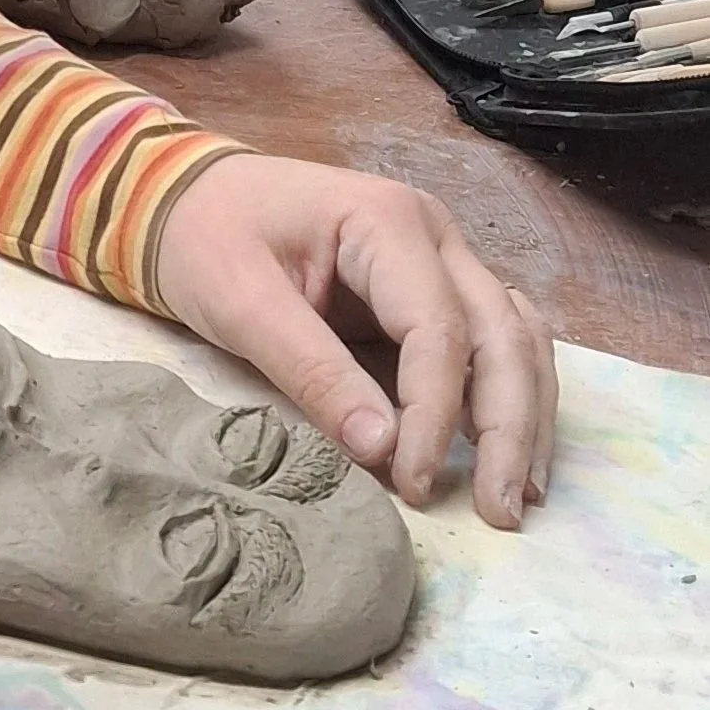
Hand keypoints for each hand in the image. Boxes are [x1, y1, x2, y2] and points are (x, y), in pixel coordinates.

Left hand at [152, 152, 556, 528]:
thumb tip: (383, 452)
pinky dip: (507, 396)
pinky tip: (506, 453)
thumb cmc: (206, 238)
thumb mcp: (241, 304)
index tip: (412, 486)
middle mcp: (434, 235)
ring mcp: (441, 260)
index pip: (438, 330)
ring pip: (515, 337)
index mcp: (387, 222)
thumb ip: (313, 373)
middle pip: (501, 333)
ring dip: (525, 415)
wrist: (185, 198)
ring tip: (518, 496)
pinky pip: (493, 341)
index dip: (433, 416)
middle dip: (508, 427)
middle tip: (499, 512)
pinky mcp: (432, 292)